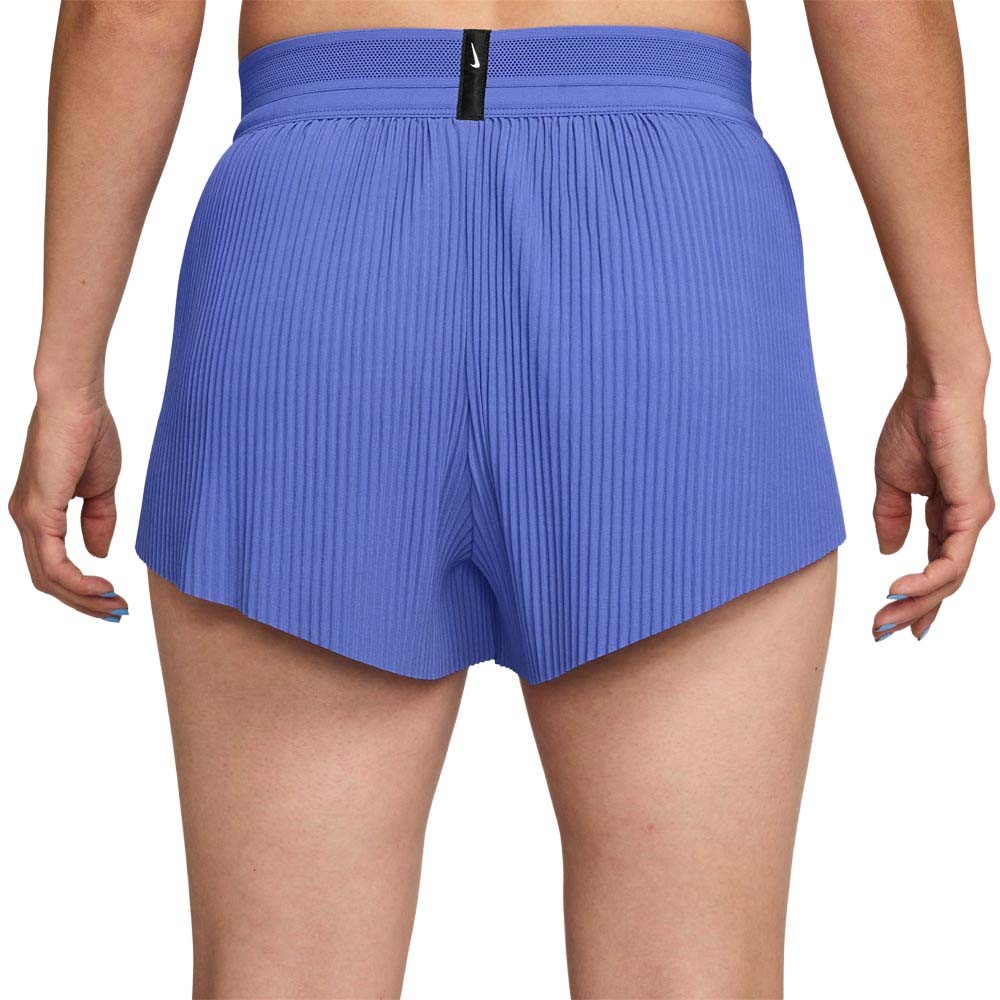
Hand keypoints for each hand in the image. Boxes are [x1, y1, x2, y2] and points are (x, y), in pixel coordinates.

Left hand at [9, 396, 127, 620]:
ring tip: (116, 605)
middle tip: (118, 613)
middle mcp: (25, 519)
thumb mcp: (102, 488)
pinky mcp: (37, 512)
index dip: (83, 589)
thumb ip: (99, 521)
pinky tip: (103, 586)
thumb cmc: (89, 432)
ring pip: (49, 578)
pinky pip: (54, 563)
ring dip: (84, 599)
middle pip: (48, 581)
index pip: (53, 566)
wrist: (78, 401)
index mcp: (38, 512)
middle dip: (85, 603)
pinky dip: (79, 582)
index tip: (116, 598)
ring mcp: (27, 517)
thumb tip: (98, 554)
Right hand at [871, 377, 992, 640]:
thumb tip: (890, 552)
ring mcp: (970, 518)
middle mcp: (963, 522)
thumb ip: (889, 517)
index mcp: (945, 515)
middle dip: (911, 612)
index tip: (892, 625)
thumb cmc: (913, 425)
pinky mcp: (973, 510)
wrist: (932, 391)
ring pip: (950, 578)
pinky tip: (902, 590)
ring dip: (917, 604)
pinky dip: (929, 579)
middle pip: (942, 582)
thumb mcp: (889, 482)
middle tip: (880, 633)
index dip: (916, 599)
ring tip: (886, 620)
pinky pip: (953, 559)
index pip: (935, 568)